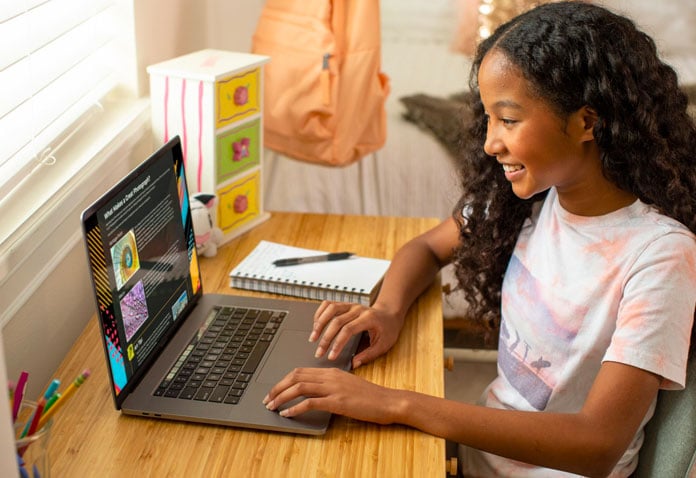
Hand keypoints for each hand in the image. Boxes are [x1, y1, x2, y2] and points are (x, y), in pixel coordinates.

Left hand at [263, 367, 397, 423]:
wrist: (388, 401)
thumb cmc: (371, 397)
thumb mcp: (348, 386)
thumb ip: (331, 385)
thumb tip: (314, 392)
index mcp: (332, 371)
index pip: (301, 371)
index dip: (284, 380)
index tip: (274, 390)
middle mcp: (330, 376)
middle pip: (296, 376)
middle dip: (278, 387)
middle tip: (267, 398)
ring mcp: (334, 388)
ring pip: (300, 387)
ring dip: (282, 396)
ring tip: (272, 406)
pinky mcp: (338, 401)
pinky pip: (310, 402)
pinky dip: (295, 408)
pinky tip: (288, 414)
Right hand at [310, 301, 404, 367]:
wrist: (390, 314)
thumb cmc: (388, 330)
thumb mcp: (383, 345)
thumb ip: (369, 355)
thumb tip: (354, 364)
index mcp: (368, 318)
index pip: (348, 330)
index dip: (337, 343)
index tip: (331, 356)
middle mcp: (358, 309)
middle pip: (336, 321)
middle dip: (326, 338)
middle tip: (319, 352)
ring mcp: (351, 305)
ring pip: (330, 309)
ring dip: (319, 323)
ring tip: (313, 337)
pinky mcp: (345, 304)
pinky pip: (329, 304)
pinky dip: (320, 313)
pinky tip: (316, 324)